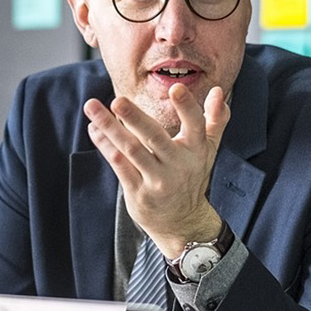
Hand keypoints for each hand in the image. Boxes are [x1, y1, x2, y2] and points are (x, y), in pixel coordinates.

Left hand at [84, 83, 231, 257]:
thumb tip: (218, 90)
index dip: (187, 107)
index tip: (175, 88)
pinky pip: (119, 165)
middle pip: (155, 137)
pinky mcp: (139, 193)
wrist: (183, 223)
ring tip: (92, 107)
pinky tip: (94, 129)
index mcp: (196, 150)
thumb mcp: (208, 150)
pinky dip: (105, 145)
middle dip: (135, 118)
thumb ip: (216, 119)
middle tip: (117, 100)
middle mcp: (178, 165)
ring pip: (131, 149)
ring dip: (110, 127)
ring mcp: (157, 180)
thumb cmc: (192, 177)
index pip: (195, 125)